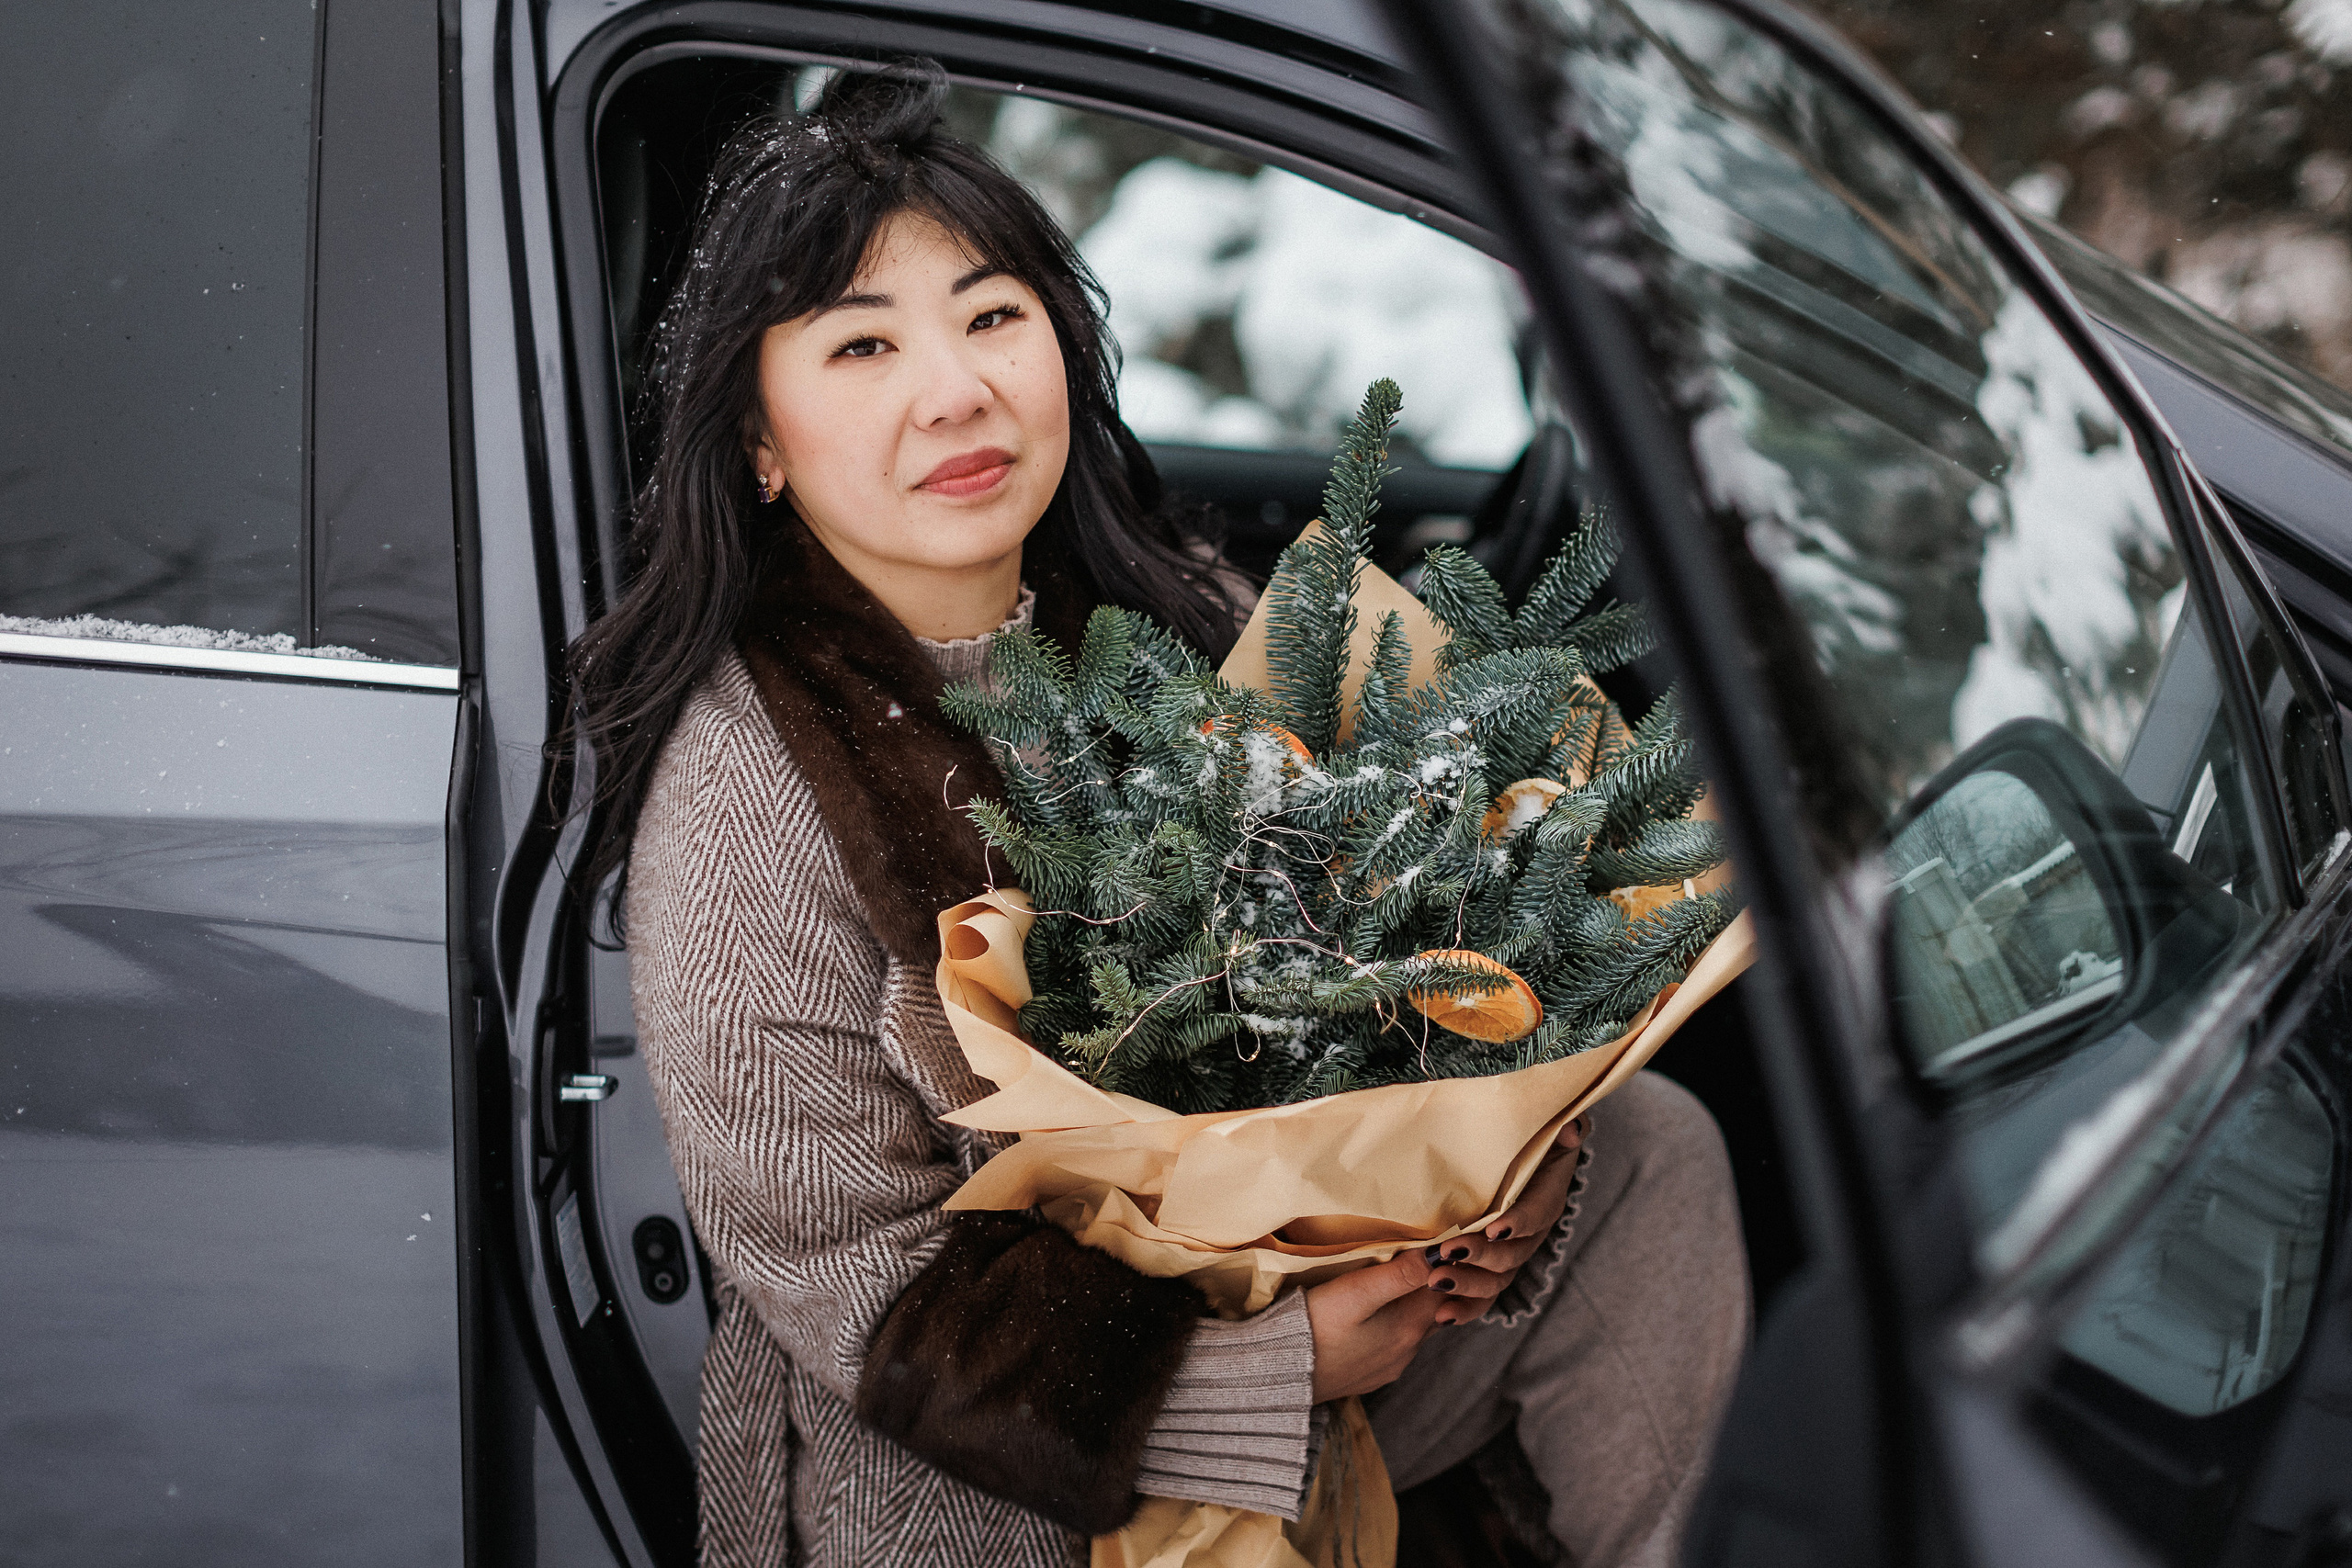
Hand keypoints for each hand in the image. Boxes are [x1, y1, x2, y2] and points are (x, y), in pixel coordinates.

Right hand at [1305, 1248, 1444, 1401]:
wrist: (1280, 1374)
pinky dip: (1396, 1325)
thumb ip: (1399, 1274)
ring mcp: (1390, 1366)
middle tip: (1421, 1256)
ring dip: (1414, 1305)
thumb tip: (1438, 1254)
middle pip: (1434, 1309)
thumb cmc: (1315, 1327)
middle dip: (1433, 1283)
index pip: (1445, 1289)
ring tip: (1399, 1280)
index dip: (1445, 1264)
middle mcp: (1408, 1351)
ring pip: (1416, 1328)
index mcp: (1410, 1327)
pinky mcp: (1371, 1375)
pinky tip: (1378, 1315)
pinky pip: (1396, 1345)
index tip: (1438, 1242)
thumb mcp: (1356, 1293)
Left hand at [1421, 1116, 1585, 1325]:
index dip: (1519, 1222)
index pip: (1537, 1213)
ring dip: (1468, 1284)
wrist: (1511, 1153)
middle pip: (1512, 1253)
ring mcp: (1511, 1253)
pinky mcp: (1489, 1267)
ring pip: (1497, 1279)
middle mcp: (1530, 1231)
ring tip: (1436, 1281)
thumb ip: (1565, 1124)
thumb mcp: (1545, 1121)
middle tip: (1447, 1252)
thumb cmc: (1526, 1133)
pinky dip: (1464, 1308)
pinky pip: (1483, 1296)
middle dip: (1481, 1256)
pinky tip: (1440, 1317)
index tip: (1495, 1228)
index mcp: (1545, 1196)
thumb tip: (1571, 1130)